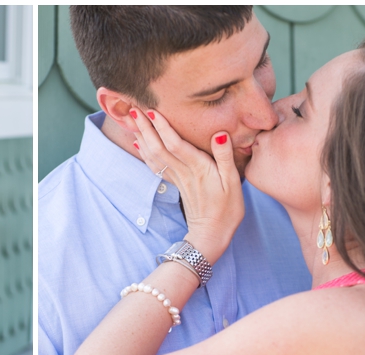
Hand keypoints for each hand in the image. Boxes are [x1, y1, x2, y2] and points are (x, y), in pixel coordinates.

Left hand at [131, 108, 243, 263]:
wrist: (211, 235)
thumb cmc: (227, 210)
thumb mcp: (233, 183)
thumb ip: (225, 157)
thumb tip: (220, 134)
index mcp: (199, 168)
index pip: (176, 144)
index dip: (162, 127)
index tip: (151, 110)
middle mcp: (184, 172)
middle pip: (159, 147)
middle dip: (145, 128)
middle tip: (133, 109)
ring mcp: (177, 179)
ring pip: (155, 156)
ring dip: (142, 137)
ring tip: (131, 121)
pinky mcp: (176, 184)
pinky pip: (156, 166)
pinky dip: (145, 153)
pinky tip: (138, 143)